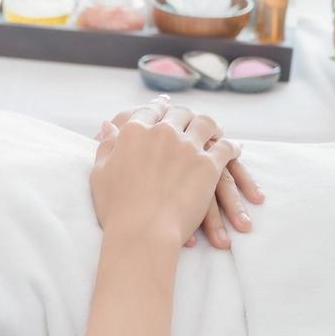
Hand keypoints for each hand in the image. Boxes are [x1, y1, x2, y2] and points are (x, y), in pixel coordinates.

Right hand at [95, 100, 262, 248]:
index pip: (149, 110)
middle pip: (179, 113)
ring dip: (211, 124)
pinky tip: (235, 149)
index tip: (163, 104)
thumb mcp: (100, 173)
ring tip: (216, 130)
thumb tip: (107, 125)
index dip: (157, 106)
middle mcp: (162, 133)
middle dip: (185, 114)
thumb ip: (106, 146)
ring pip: (205, 123)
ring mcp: (188, 147)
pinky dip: (232, 146)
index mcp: (134, 132)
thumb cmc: (115, 207)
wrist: (142, 231)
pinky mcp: (208, 164)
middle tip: (190, 118)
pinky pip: (225, 147)